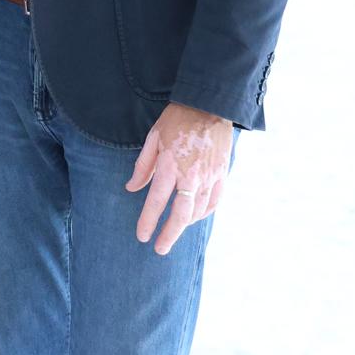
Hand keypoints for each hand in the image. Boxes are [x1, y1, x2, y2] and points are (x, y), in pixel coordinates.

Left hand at [126, 102, 234, 254]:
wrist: (209, 105)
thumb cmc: (177, 119)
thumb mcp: (153, 138)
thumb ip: (142, 166)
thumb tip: (131, 188)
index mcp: (169, 164)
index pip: (156, 201)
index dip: (148, 221)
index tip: (142, 236)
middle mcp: (190, 174)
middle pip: (180, 214)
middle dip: (169, 235)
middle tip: (160, 249)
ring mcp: (209, 176)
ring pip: (198, 211)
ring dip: (185, 224)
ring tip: (174, 230)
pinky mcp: (222, 174)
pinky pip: (215, 202)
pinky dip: (204, 213)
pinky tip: (195, 217)